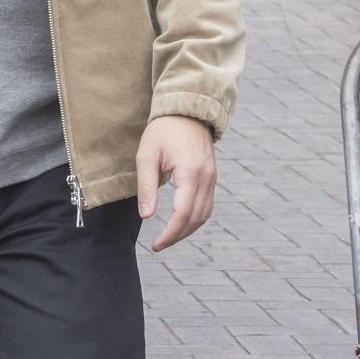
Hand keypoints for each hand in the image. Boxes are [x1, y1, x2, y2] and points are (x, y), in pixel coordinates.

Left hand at [136, 116, 216, 251]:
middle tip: (159, 246)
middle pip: (195, 218)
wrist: (186, 112)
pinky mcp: (212, 178)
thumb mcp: (147, 155)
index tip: (156, 245)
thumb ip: (147, 186)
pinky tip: (181, 223)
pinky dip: (195, 219)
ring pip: (204, 215)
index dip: (170, 233)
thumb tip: (147, 216)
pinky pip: (207, 205)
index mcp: (190, 172)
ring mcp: (212, 179)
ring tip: (168, 238)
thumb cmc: (163, 131)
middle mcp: (206, 178)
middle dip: (177, 235)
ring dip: (188, 230)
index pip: (183, 213)